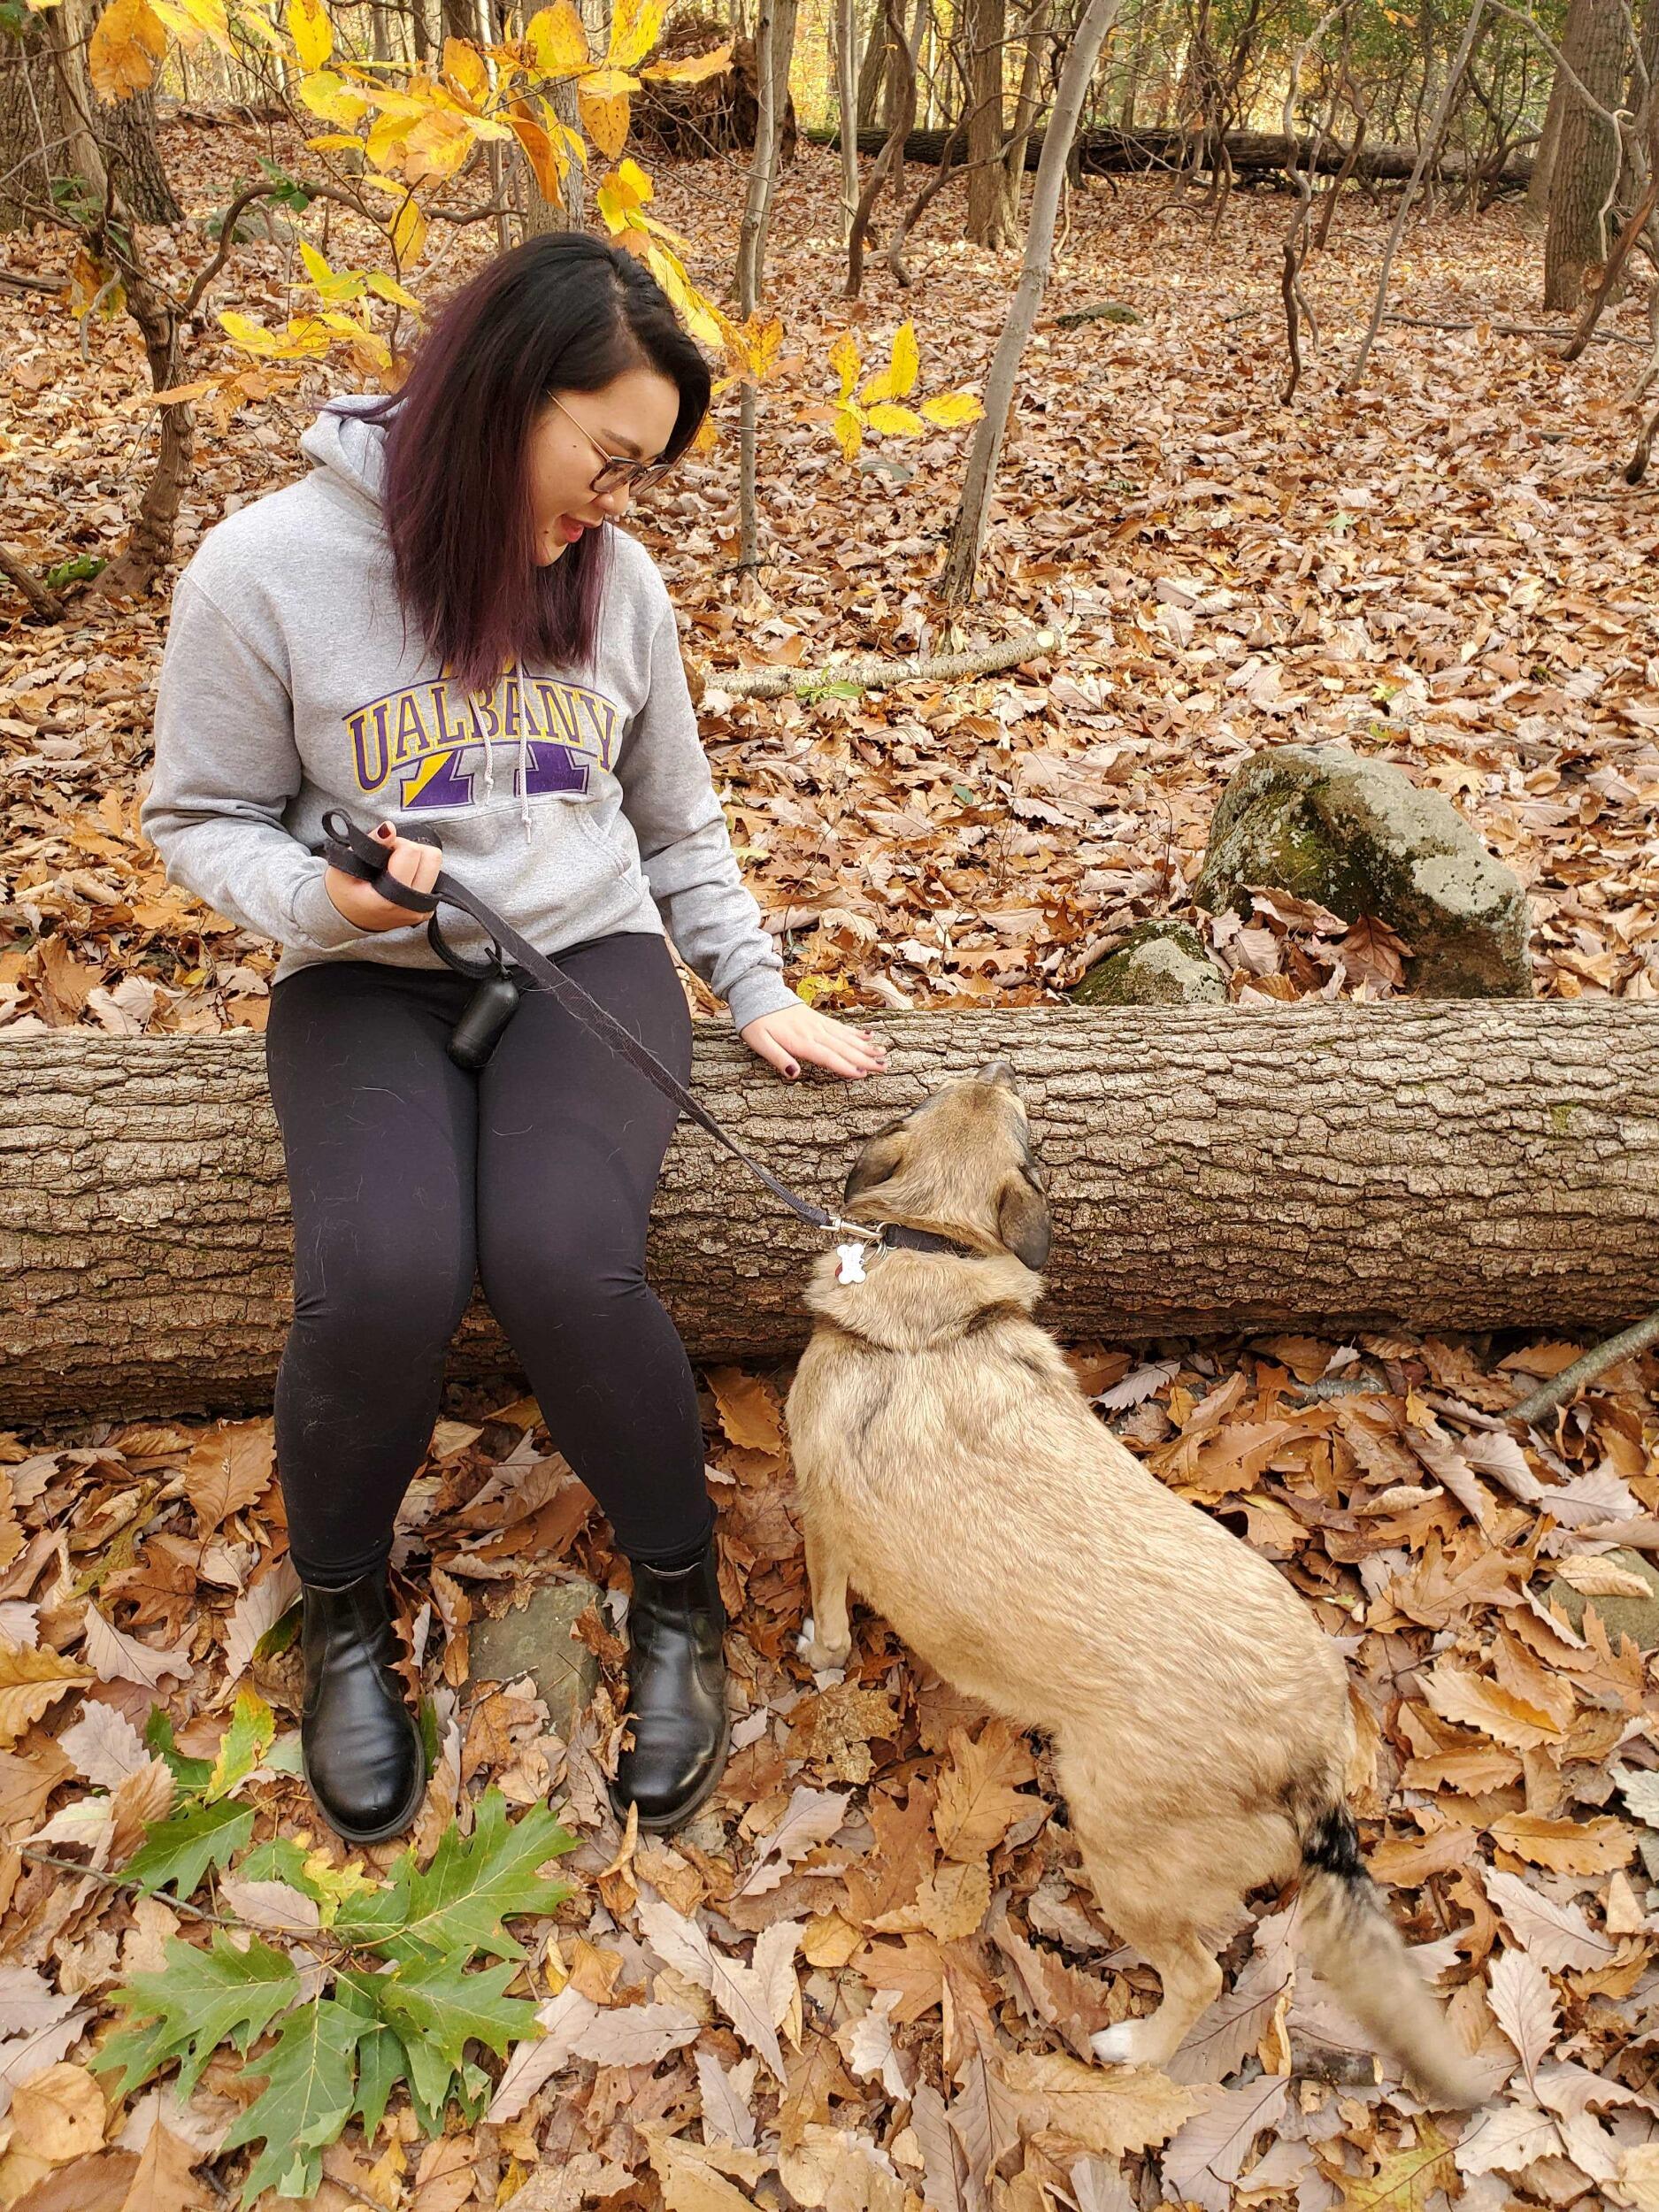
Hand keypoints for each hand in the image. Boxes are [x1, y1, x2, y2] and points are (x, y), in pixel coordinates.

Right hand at [324, 820, 439, 932]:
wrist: (348, 917)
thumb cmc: (344, 892)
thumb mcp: (345, 865)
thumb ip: (370, 845)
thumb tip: (389, 828)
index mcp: (391, 900)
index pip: (411, 852)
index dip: (395, 844)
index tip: (381, 852)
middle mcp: (412, 907)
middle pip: (432, 857)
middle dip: (412, 850)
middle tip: (391, 857)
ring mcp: (423, 910)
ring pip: (436, 866)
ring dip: (417, 861)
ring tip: (395, 868)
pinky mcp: (428, 910)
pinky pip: (434, 879)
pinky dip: (419, 873)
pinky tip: (401, 878)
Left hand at [740, 1002, 887, 1081]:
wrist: (757, 993)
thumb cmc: (755, 1022)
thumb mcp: (759, 1042)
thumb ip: (777, 1058)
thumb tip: (794, 1073)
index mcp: (800, 1040)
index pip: (827, 1056)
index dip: (845, 1066)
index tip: (862, 1074)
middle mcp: (813, 1031)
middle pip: (843, 1048)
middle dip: (864, 1058)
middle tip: (883, 1067)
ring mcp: (818, 1024)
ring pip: (846, 1037)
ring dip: (865, 1046)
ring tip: (883, 1053)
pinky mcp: (818, 1018)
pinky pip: (840, 1027)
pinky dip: (855, 1032)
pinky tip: (868, 1035)